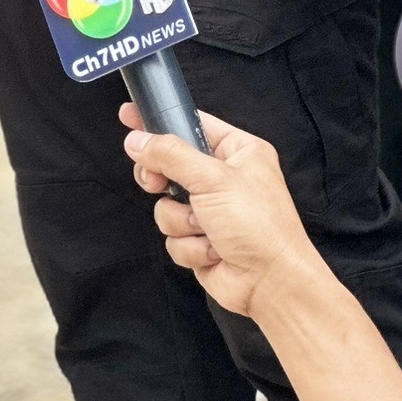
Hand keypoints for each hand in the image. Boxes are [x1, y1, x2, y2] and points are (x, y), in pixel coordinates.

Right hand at [119, 107, 322, 320]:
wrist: (271, 284)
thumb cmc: (256, 224)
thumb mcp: (212, 178)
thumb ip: (170, 155)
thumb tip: (135, 141)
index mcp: (237, 151)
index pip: (191, 124)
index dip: (160, 121)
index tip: (129, 116)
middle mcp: (224, 178)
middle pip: (170, 165)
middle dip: (163, 181)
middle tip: (156, 184)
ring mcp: (211, 211)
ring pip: (167, 205)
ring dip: (182, 220)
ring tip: (206, 228)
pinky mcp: (202, 240)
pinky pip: (174, 235)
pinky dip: (190, 245)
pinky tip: (213, 252)